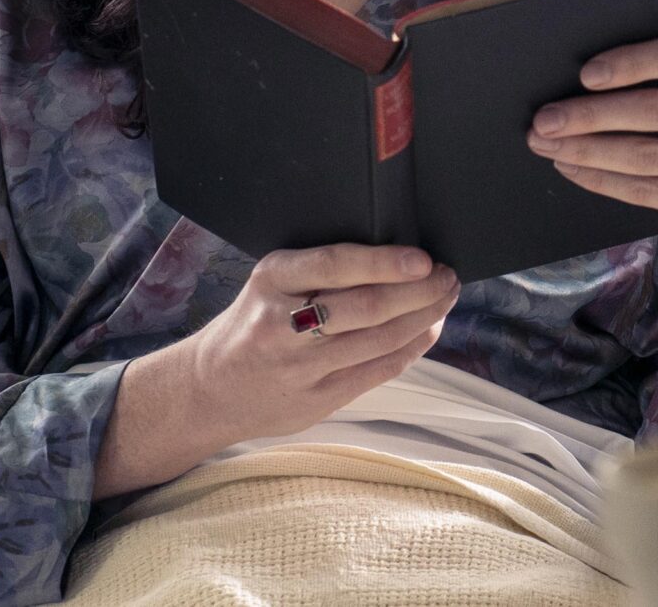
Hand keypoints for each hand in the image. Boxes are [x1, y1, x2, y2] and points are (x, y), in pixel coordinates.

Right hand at [181, 243, 459, 442]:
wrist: (208, 390)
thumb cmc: (253, 323)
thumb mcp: (270, 283)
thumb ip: (319, 270)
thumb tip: (398, 255)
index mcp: (271, 281)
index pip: (334, 265)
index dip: (384, 262)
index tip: (423, 258)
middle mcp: (283, 325)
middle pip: (366, 307)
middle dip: (419, 291)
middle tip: (448, 276)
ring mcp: (300, 368)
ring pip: (379, 341)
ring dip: (423, 318)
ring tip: (445, 298)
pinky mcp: (317, 401)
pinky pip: (377, 372)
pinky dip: (410, 349)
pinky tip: (428, 330)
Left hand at [529, 36, 657, 255]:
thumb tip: (583, 78)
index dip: (631, 62)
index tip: (585, 75)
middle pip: (654, 109)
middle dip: (590, 114)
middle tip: (544, 120)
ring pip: (644, 154)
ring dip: (586, 150)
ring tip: (547, 145)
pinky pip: (645, 191)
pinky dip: (600, 179)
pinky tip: (571, 169)